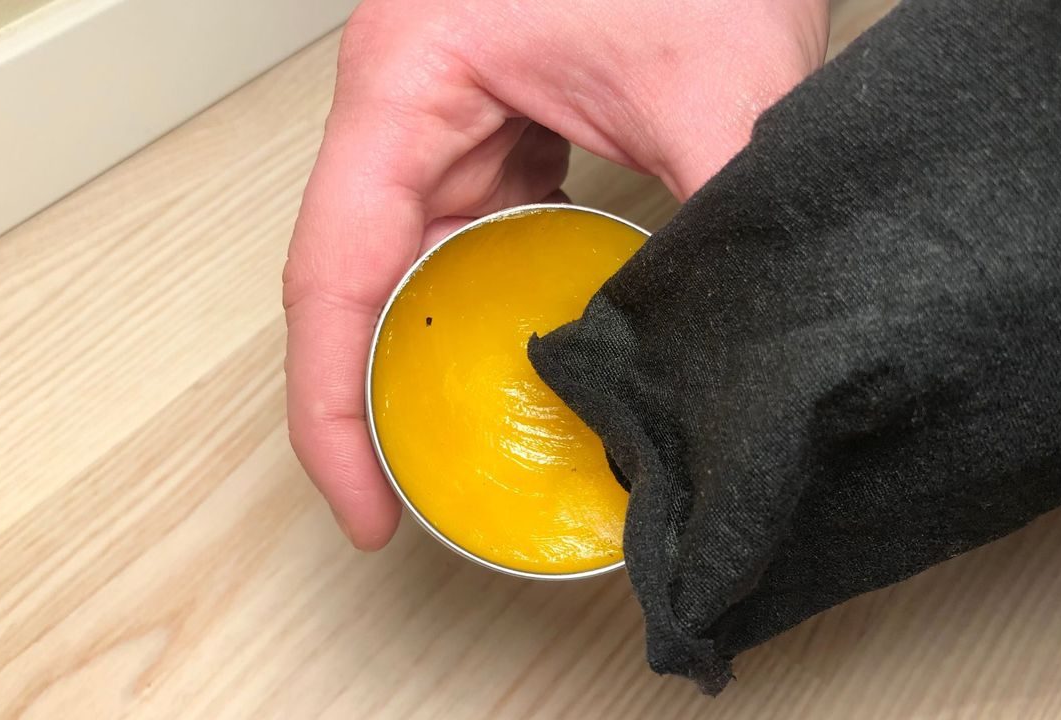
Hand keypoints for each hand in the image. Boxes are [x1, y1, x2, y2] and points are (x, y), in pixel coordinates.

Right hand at [283, 0, 829, 548]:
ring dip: (448, 344)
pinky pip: (473, 225)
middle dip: (383, 397)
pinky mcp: (496, 115)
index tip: (366, 508)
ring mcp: (448, 109)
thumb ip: (720, 227)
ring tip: (491, 434)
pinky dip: (499, 289)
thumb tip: (728, 356)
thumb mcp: (718, 86)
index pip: (336, 275)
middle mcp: (408, 100)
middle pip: (362, 280)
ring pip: (416, 259)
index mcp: (411, 80)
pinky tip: (545, 336)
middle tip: (431, 498)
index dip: (332, 411)